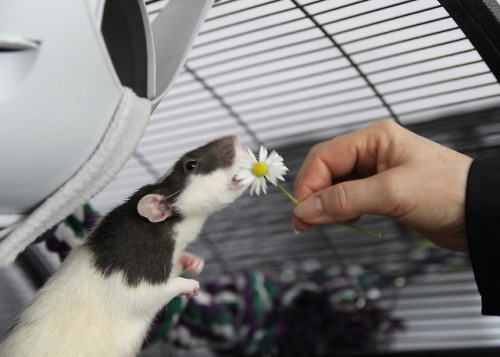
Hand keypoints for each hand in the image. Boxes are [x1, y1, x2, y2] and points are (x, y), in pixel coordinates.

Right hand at [293, 120, 472, 251]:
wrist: (482, 215)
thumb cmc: (448, 192)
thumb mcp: (392, 193)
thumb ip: (345, 200)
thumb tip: (306, 210)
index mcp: (374, 139)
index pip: (325, 156)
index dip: (308, 183)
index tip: (301, 211)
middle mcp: (371, 151)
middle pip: (326, 170)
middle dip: (313, 195)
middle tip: (305, 223)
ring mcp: (376, 171)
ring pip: (335, 185)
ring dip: (325, 205)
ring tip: (323, 224)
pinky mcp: (381, 191)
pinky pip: (349, 198)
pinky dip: (341, 211)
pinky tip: (345, 222)